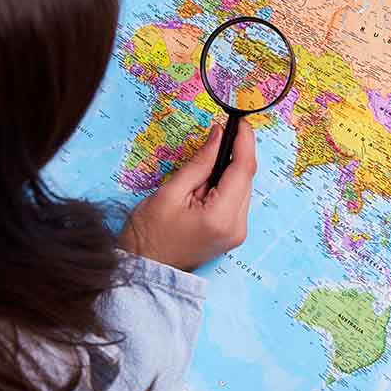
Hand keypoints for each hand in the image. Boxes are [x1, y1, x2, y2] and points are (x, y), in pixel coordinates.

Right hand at [119, 120, 256, 270]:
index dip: (244, 141)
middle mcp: (236, 227)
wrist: (145, 268)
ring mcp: (236, 233)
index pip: (243, 170)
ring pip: (242, 188)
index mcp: (221, 217)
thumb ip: (200, 162)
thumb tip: (218, 136)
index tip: (240, 121)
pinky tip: (205, 184)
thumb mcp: (171, 191)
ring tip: (201, 168)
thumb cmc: (149, 233)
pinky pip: (236, 200)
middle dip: (233, 154)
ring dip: (227, 171)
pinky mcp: (232, 234)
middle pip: (245, 178)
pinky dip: (225, 186)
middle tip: (216, 136)